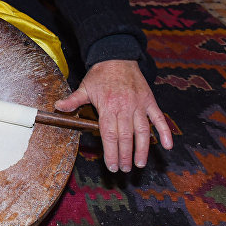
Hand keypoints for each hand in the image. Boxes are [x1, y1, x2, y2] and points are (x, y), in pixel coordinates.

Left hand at [54, 60, 172, 172]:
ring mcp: (139, 105)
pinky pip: (159, 118)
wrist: (117, 57)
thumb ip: (73, 100)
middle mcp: (125, 108)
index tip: (112, 166)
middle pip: (125, 136)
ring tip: (140, 164)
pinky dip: (165, 132)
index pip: (109, 135)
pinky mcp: (150, 101)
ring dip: (142, 149)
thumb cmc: (100, 74)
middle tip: (124, 168)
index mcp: (108, 106)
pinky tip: (168, 146)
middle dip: (125, 155)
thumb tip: (57, 107)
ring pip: (142, 131)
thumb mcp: (84, 87)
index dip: (111, 152)